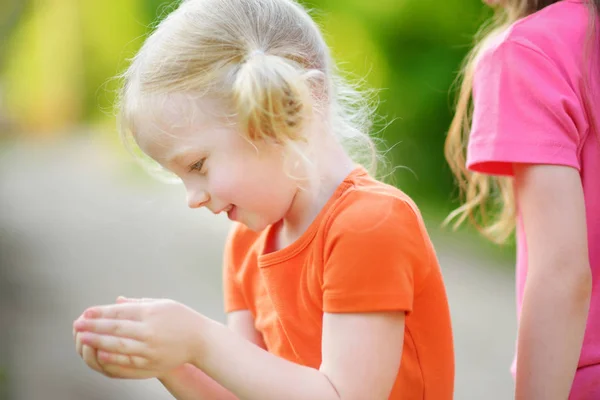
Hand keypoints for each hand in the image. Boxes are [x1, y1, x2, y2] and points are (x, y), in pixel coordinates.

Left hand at [73, 297, 203, 377]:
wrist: (202, 341)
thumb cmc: (182, 319)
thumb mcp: (163, 304)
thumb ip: (138, 304)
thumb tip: (116, 302)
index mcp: (151, 313)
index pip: (120, 312)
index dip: (101, 312)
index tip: (86, 312)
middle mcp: (150, 330)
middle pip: (116, 328)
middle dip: (94, 326)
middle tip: (77, 324)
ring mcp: (150, 348)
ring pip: (118, 345)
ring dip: (98, 341)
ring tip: (83, 338)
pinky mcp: (152, 363)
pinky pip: (128, 361)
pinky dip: (112, 357)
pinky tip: (100, 354)